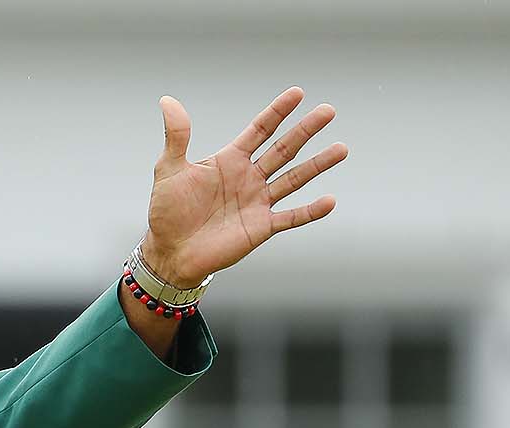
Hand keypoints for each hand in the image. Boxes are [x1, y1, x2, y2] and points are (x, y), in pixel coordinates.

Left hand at [141, 87, 347, 286]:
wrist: (169, 252)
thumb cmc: (167, 211)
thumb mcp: (170, 169)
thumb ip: (177, 136)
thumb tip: (167, 101)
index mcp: (230, 161)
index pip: (260, 130)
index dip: (277, 112)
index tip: (297, 93)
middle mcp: (249, 178)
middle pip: (283, 149)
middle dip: (305, 130)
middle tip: (328, 111)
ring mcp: (258, 202)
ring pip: (294, 179)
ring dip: (317, 164)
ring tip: (342, 148)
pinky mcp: (261, 227)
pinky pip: (291, 217)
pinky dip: (310, 211)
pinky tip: (329, 201)